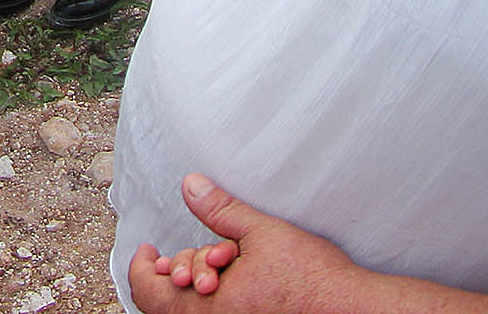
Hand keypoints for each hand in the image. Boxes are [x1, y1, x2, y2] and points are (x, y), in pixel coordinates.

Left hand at [128, 175, 369, 313]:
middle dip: (170, 271)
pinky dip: (210, 296)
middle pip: (164, 305)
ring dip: (190, 283)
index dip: (139, 268)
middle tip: (180, 252)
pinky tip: (228, 276)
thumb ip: (221, 210)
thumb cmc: (310, 277)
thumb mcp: (261, 232)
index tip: (147, 249)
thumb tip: (190, 185)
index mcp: (210, 305)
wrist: (347, 308)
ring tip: (216, 261)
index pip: (149, 294)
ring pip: (188, 311)